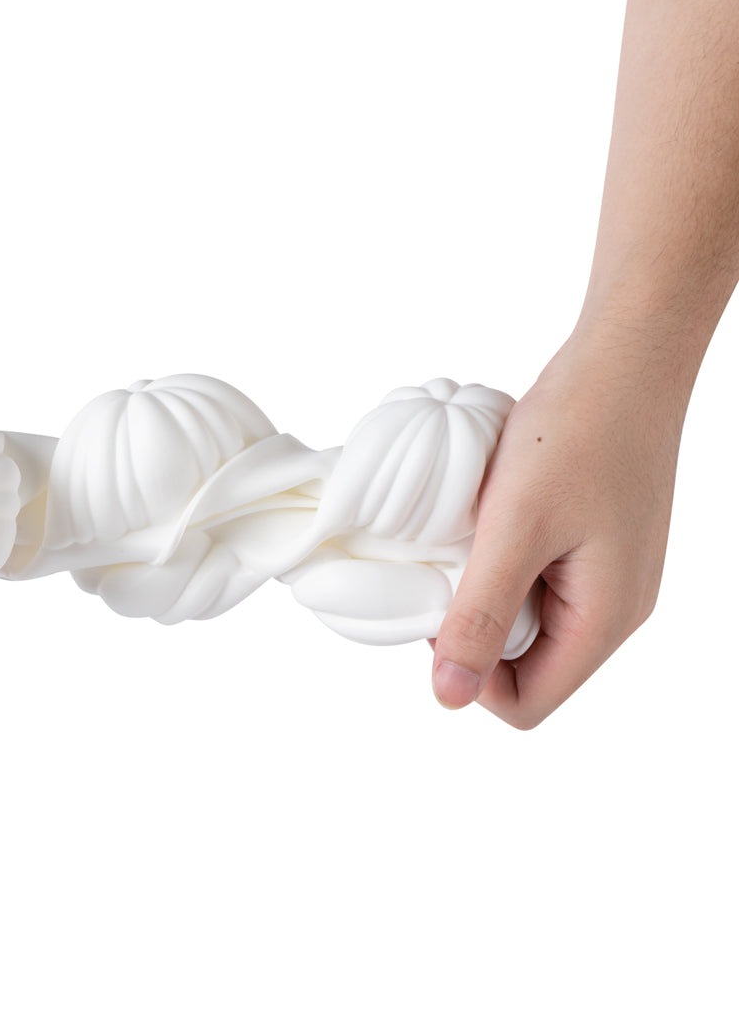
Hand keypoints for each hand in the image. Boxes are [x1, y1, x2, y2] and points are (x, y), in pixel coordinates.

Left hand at [430, 328, 685, 727]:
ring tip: (469, 538)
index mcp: (604, 620)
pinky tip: (487, 520)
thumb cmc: (576, 436)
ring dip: (486, 590)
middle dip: (475, 628)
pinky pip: (538, 580)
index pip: (527, 702)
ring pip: (527, 620)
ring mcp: (607, 576)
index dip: (470, 674)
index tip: (441, 610)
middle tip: (448, 567)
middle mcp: (613, 609)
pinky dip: (503, 560)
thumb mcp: (514, 531)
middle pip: (526, 665)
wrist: (622, 361)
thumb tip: (449, 696)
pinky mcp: (594, 545)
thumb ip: (480, 615)